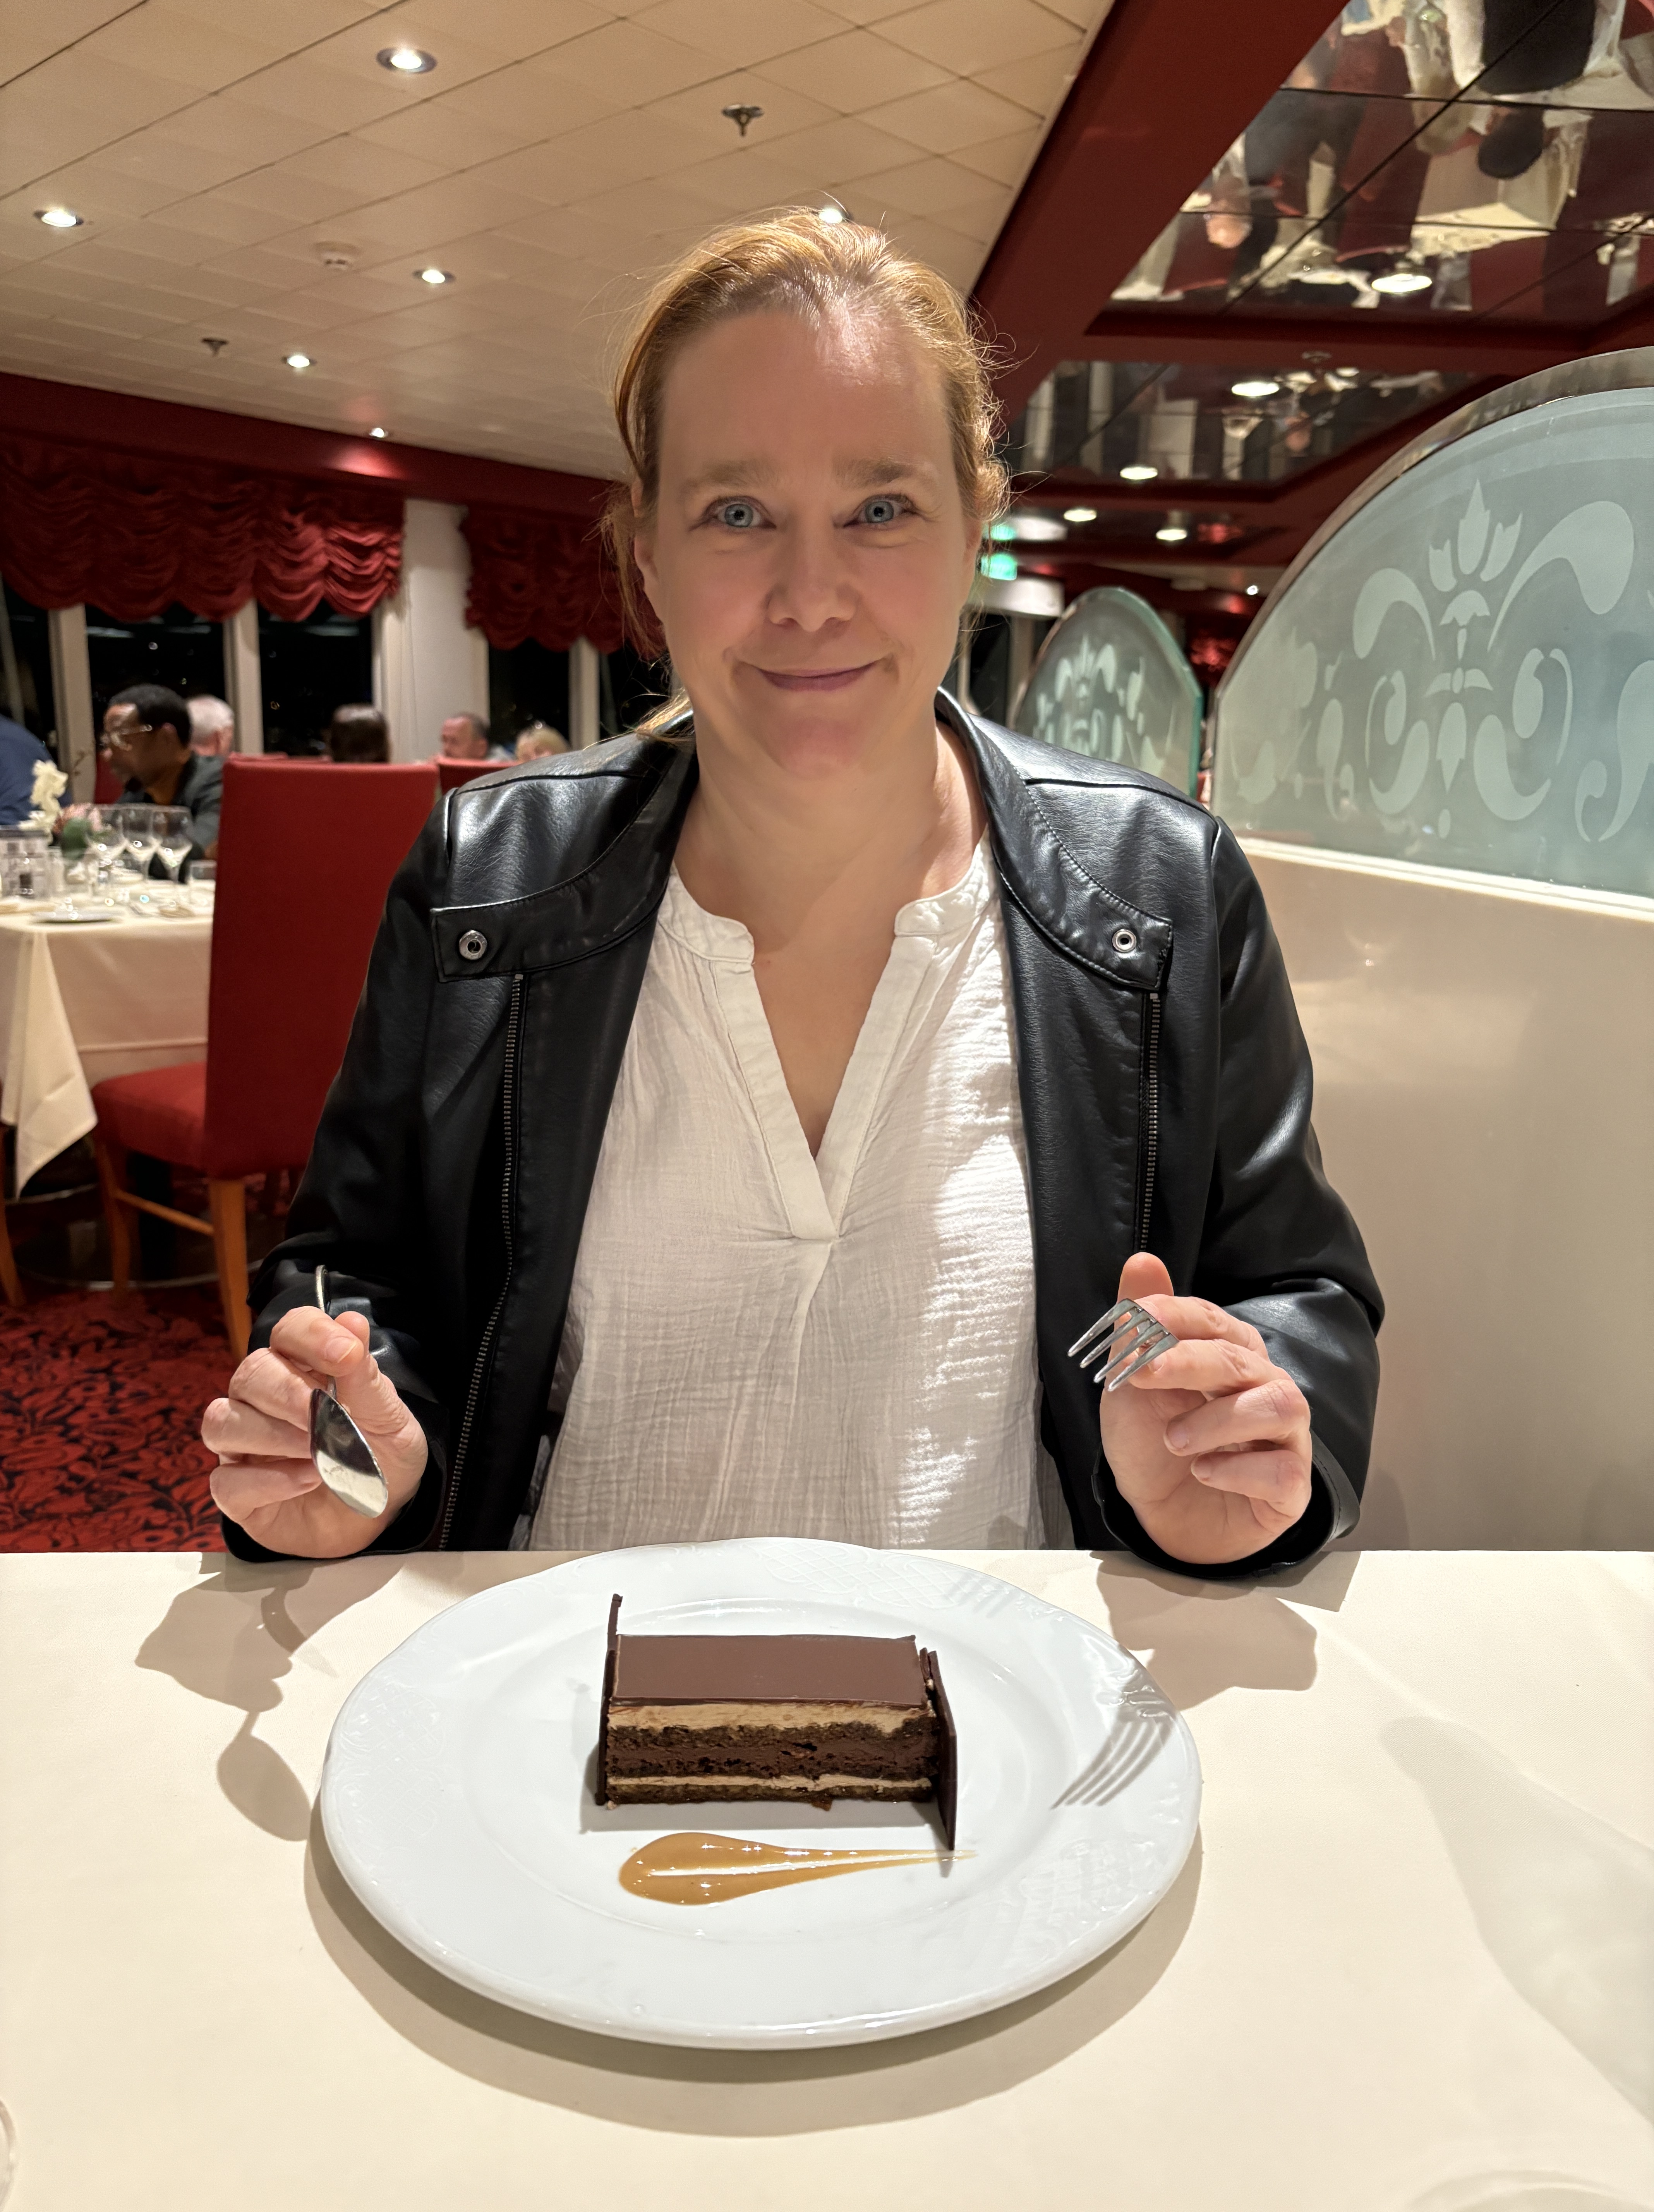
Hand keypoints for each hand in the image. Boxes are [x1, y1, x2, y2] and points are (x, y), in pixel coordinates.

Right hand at [204, 1308, 428, 1558]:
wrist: (383, 1516)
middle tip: (324, 1417)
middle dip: (288, 1393)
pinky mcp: (236, 1494)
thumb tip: (351, 1322)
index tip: (344, 1354)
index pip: (289, 1332)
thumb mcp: (388, 1419)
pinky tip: (305, 1480)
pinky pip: (225, 1481)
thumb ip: (365, 1376)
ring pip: (223, 1422)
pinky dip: (266, 1480)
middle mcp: (262, 1402)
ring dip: (271, 1435)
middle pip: (250, 1375)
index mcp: (302, 1371)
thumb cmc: (380, 1457)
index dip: (310, 1335)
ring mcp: (244, 1447)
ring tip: (315, 1452)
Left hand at [1096, 1253, 1313, 1567]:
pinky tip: (1203, 1472)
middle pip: (1241, 1359)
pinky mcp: (1289, 1487)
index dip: (1174, 1315)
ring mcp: (1284, 1438)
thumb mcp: (1133, 1386)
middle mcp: (1263, 1388)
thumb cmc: (1156, 1445)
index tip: (1136, 1320)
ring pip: (1277, 1406)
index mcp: (1228, 1357)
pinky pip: (1282, 1470)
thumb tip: (1142, 1261)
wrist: (1164, 1517)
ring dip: (1217, 1420)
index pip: (1212, 1320)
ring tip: (1174, 1439)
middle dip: (1190, 1362)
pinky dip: (1237, 1470)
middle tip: (1144, 1375)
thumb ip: (1139, 1327)